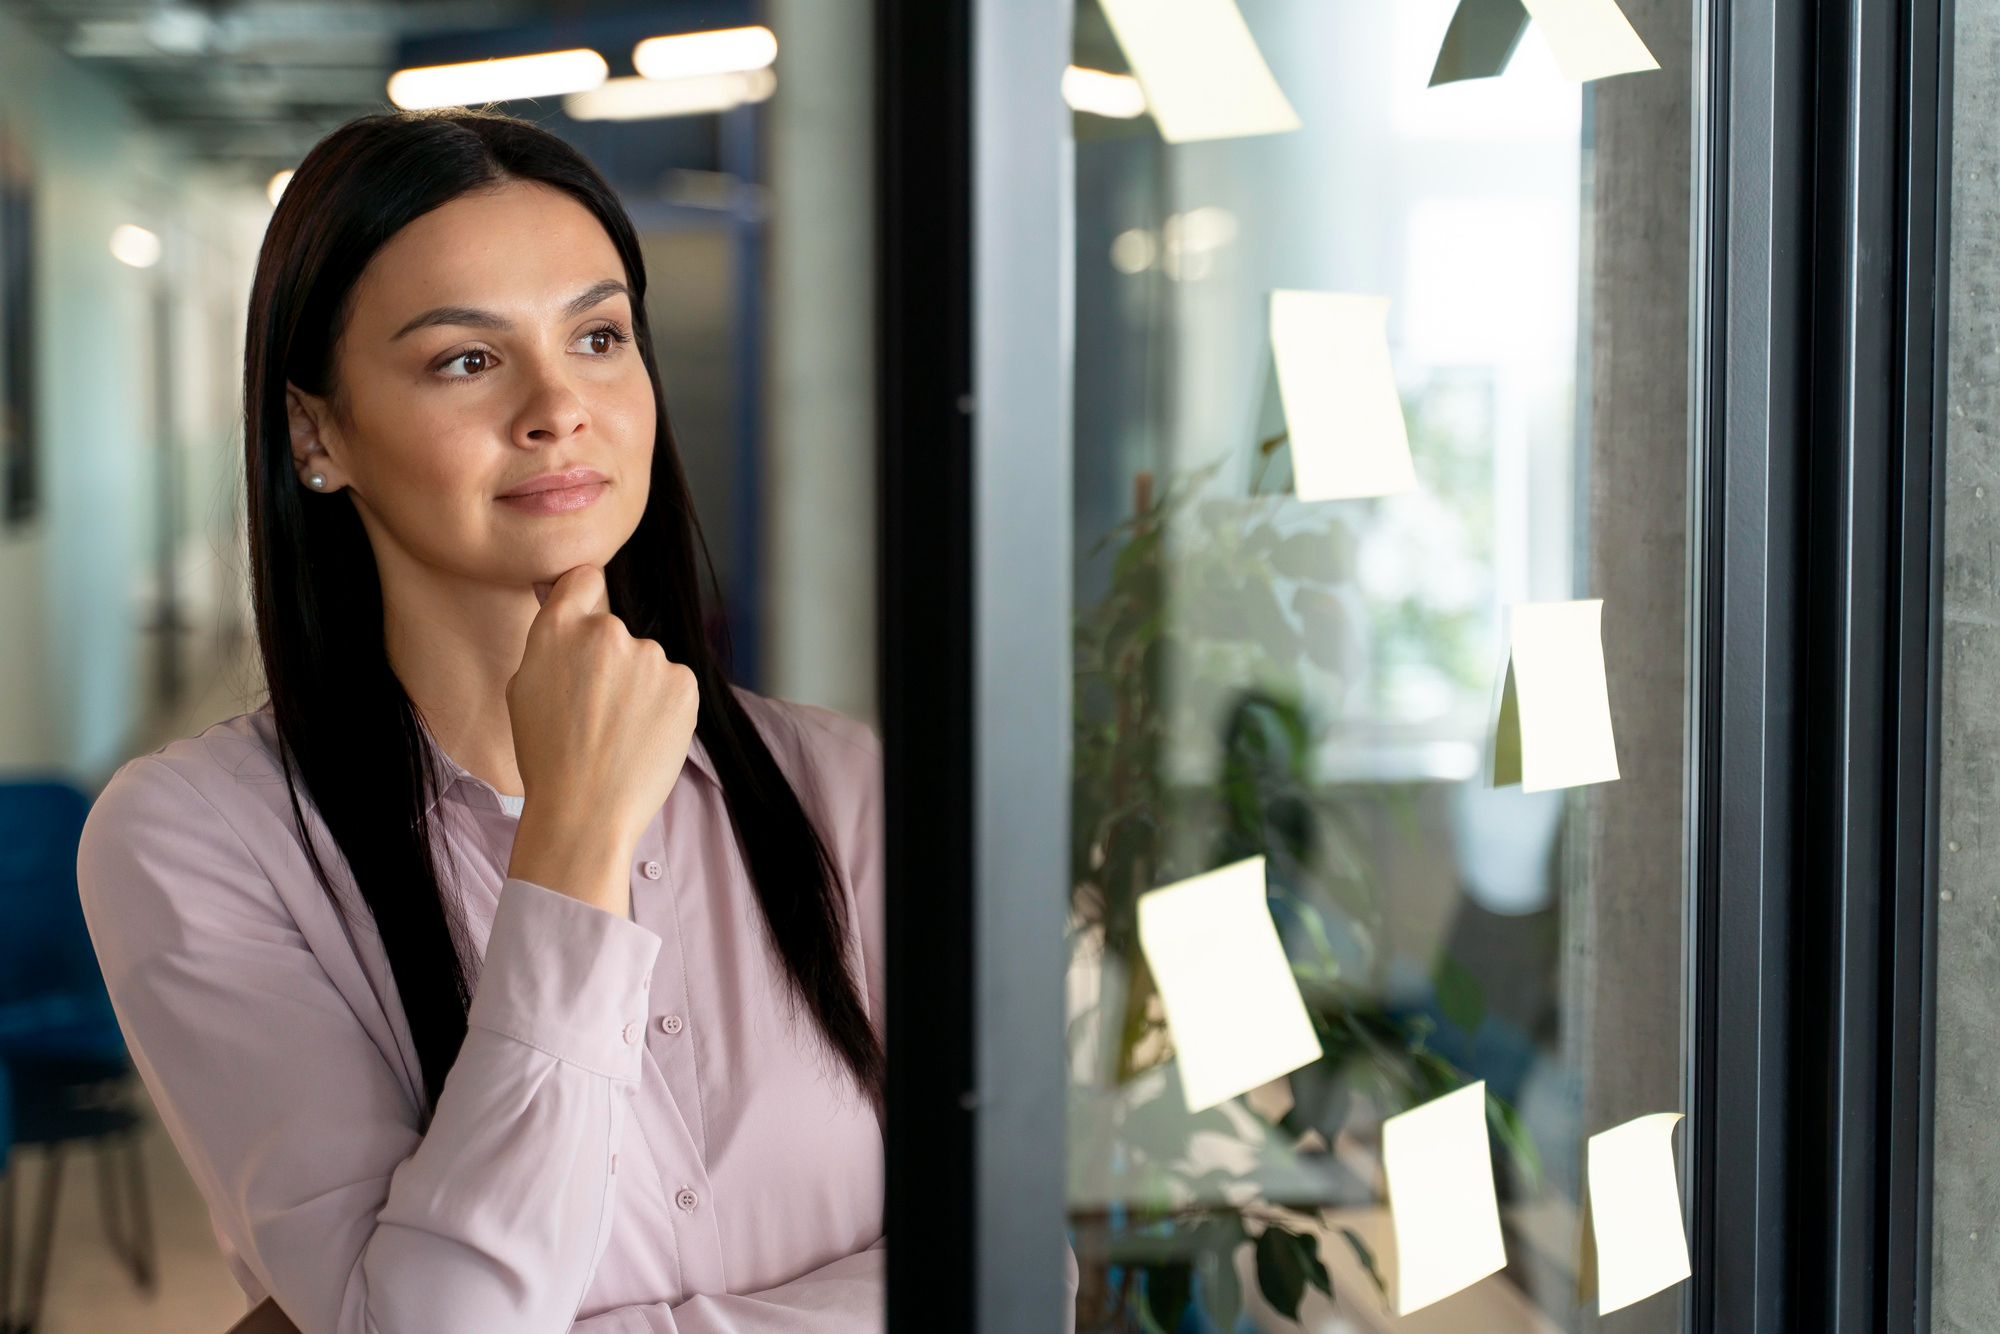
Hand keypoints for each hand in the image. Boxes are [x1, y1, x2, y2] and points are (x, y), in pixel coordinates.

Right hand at [504, 566, 698, 915]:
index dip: (586, 599)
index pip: (584, 579)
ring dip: (639, 687)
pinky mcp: (683, 681)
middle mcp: (606, 630)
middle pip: (616, 632)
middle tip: (597, 712)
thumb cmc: (547, 758)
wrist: (585, 812)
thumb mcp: (524, 688)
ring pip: (647, 662)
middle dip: (611, 663)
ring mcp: (649, 655)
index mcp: (557, 628)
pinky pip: (674, 684)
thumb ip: (552, 642)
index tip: (587, 621)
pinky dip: (665, 707)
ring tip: (619, 734)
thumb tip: (570, 608)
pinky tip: (644, 738)